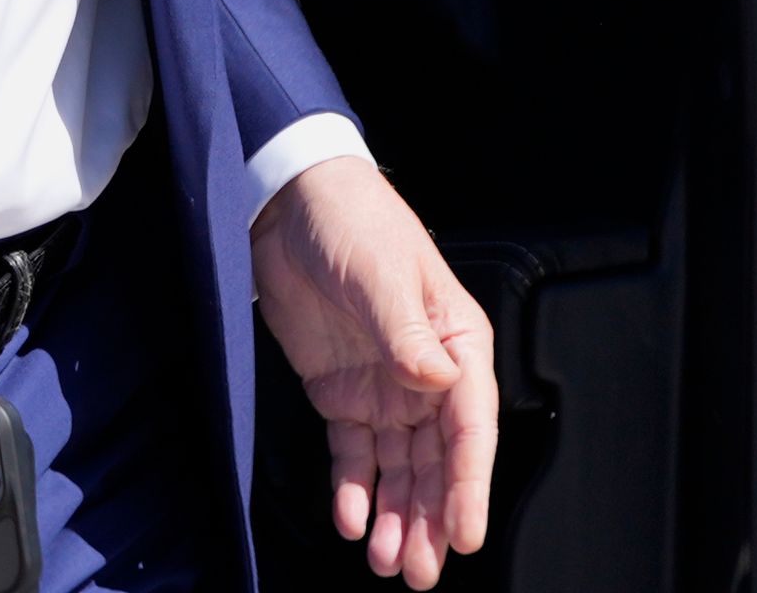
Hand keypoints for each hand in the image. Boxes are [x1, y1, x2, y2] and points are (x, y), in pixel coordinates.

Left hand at [250, 159, 497, 585]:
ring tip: (388, 563)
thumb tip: (436, 380)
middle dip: (432, 520)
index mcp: (455, 343)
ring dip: (397, 517)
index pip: (469, 427)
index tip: (464, 533)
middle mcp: (427, 374)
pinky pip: (353, 454)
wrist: (287, 200)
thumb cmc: (352, 218)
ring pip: (400, 469)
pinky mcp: (342, 393)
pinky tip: (351, 520)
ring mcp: (385, 388)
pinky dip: (354, 490)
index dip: (468, 485)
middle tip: (421, 572)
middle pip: (437, 462)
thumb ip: (406, 332)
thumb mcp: (381, 271)